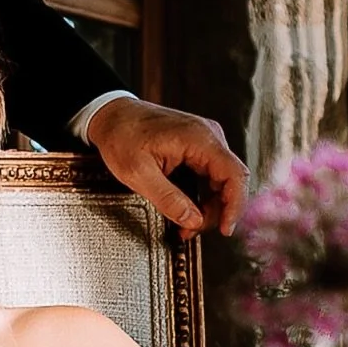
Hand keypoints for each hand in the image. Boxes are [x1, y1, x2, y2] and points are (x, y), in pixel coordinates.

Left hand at [86, 98, 248, 240]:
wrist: (112, 115)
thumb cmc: (121, 136)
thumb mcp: (138, 174)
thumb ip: (168, 199)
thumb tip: (192, 220)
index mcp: (199, 139)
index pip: (235, 175)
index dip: (235, 205)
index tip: (225, 228)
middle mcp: (208, 136)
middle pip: (230, 181)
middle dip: (216, 211)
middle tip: (191, 230)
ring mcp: (205, 140)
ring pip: (221, 181)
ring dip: (208, 206)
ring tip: (186, 225)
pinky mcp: (198, 146)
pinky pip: (210, 175)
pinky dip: (202, 195)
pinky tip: (188, 209)